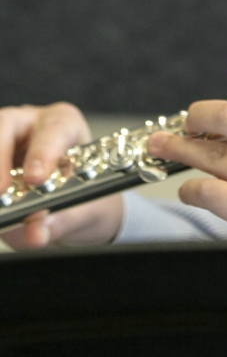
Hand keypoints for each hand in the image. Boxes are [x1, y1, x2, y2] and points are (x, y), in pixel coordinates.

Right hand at [0, 103, 123, 248]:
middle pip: (8, 124)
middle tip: (0, 192)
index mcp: (66, 124)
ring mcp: (5, 140)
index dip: (43, 151)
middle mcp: (31, 125)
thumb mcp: (89, 208)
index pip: (55, 128)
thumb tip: (36, 232)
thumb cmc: (86, 197)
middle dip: (1, 158)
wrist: (74, 209)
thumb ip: (65, 219)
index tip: (36, 179)